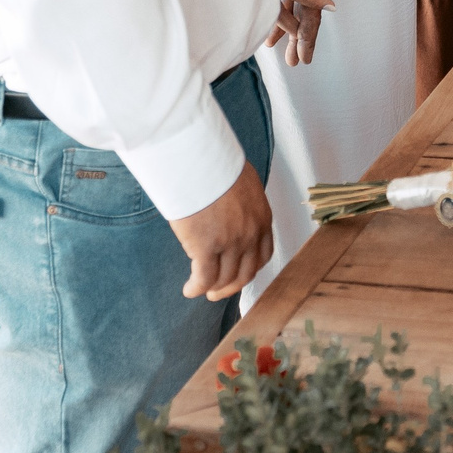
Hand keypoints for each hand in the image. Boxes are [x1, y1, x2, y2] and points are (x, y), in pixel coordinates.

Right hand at [169, 161, 273, 300]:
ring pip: (224, 278)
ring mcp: (230, 243)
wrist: (200, 160)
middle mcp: (250, 234)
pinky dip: (197, 287)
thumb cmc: (216, 164)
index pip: (263, 254)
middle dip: (231, 286)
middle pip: (245, 273)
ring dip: (213, 289)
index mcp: (262, 218)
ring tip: (200, 290)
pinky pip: (204, 277)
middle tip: (219, 292)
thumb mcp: (243, 184)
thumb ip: (243, 204)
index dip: (249, 269)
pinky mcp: (206, 247)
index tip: (238, 274)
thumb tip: (232, 211)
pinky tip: (189, 290)